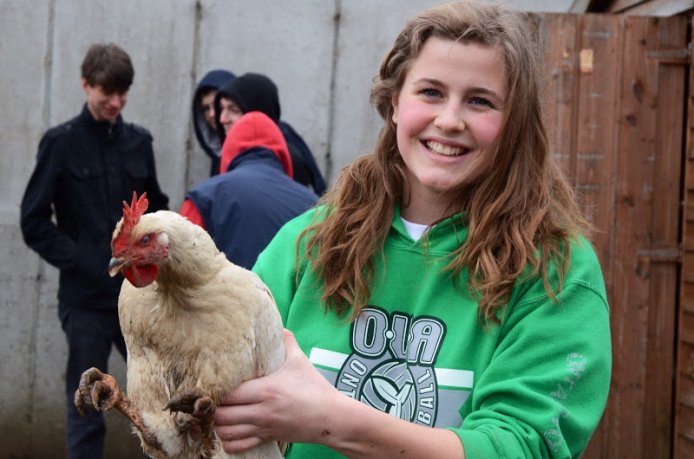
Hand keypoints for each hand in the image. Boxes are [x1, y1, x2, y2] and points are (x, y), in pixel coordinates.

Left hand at [214, 329, 342, 452]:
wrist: (331, 417)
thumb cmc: (315, 388)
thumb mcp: (300, 361)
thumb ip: (287, 342)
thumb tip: (278, 325)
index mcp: (266, 390)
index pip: (230, 394)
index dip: (217, 390)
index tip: (212, 383)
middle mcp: (262, 411)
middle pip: (222, 415)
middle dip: (212, 408)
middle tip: (210, 399)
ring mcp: (264, 427)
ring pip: (227, 432)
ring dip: (218, 424)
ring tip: (216, 414)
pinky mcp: (267, 438)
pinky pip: (239, 446)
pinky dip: (229, 441)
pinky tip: (228, 431)